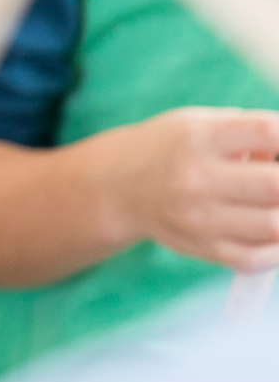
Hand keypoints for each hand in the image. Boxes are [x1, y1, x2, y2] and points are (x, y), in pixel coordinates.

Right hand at [97, 108, 278, 270]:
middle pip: (274, 185)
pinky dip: (277, 250)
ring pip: (273, 226)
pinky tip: (275, 234)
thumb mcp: (198, 123)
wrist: (119, 186)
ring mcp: (199, 217)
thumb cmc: (170, 149)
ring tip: (274, 202)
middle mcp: (195, 176)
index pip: (266, 132)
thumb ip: (248, 132)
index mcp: (198, 136)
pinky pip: (255, 258)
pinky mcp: (203, 247)